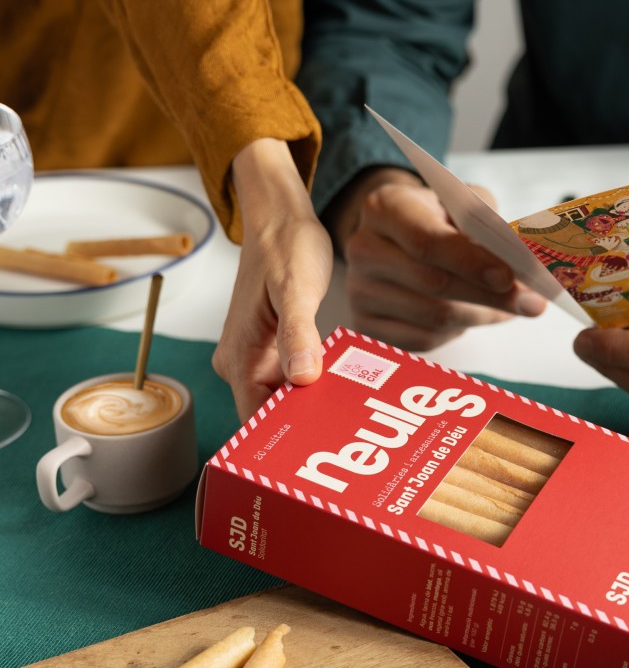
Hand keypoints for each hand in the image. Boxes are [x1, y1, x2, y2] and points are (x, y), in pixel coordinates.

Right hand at [213, 139, 331, 420]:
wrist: (280, 217)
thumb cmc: (283, 246)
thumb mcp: (295, 290)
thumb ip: (298, 335)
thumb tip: (302, 378)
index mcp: (238, 357)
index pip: (255, 419)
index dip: (284, 440)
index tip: (321, 450)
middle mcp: (241, 363)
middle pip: (271, 414)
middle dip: (306, 427)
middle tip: (349, 437)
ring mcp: (256, 357)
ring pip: (285, 398)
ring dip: (314, 406)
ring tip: (352, 417)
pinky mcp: (274, 348)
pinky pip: (294, 378)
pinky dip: (316, 384)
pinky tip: (344, 388)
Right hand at [328, 167, 545, 351]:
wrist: (395, 239)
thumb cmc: (435, 219)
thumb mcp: (460, 202)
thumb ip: (487, 221)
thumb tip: (517, 257)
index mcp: (385, 208)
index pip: (427, 241)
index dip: (471, 262)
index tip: (509, 277)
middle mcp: (363, 248)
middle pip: (434, 284)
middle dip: (490, 297)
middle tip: (531, 304)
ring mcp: (360, 291)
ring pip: (434, 317)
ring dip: (481, 316)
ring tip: (506, 307)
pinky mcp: (366, 326)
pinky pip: (423, 340)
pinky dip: (457, 331)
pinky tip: (470, 315)